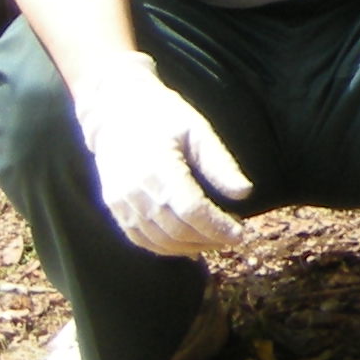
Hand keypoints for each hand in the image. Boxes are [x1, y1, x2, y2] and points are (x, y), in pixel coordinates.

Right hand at [64, 55, 252, 259]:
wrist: (115, 111)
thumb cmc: (163, 116)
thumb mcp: (198, 131)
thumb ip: (220, 164)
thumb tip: (245, 193)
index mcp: (160, 168)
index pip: (192, 210)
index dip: (217, 226)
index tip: (240, 233)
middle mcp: (136, 190)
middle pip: (177, 230)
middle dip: (209, 239)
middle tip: (232, 237)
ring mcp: (121, 202)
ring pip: (158, 240)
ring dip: (190, 248)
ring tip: (214, 241)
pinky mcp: (114, 207)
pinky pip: (139, 239)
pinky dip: (165, 248)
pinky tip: (186, 247)